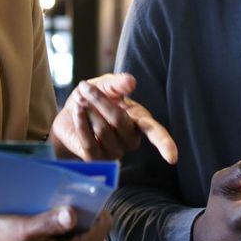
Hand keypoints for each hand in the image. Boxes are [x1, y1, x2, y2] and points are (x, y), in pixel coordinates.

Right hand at [0, 206, 111, 240]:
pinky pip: (78, 239)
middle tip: (62, 203)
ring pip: (87, 232)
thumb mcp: (25, 230)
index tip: (77, 195)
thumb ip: (50, 222)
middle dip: (82, 213)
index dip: (93, 206)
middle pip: (96, 228)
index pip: (102, 223)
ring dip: (74, 221)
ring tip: (53, 213)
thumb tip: (72, 214)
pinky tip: (51, 224)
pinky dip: (68, 229)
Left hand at [49, 73, 177, 163]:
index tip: (172, 157)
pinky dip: (80, 121)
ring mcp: (113, 151)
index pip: (155, 132)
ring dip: (88, 111)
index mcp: (139, 120)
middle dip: (100, 100)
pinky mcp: (96, 159)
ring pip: (102, 130)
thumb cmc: (93, 100)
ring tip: (81, 101)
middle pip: (119, 121)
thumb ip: (117, 83)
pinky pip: (88, 140)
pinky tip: (76, 112)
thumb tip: (131, 81)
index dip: (164, 143)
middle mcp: (130, 139)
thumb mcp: (105, 85)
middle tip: (85, 87)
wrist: (68, 115)